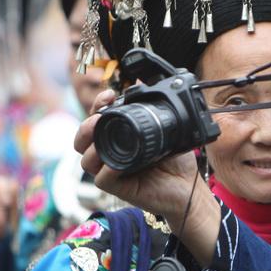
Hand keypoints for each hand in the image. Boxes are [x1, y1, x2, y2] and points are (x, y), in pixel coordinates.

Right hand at [74, 90, 220, 265]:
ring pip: (86, 160)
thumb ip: (153, 108)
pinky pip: (102, 179)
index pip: (97, 120)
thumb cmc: (176, 161)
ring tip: (101, 138)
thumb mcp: (166, 130)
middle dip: (85, 126)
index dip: (97, 105)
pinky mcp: (119, 188)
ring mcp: (113, 171)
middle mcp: (111, 154)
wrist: (188, 187)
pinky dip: (106, 170)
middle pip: (82, 140)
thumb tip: (141, 81)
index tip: (109, 95)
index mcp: (118, 139)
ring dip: (90, 147)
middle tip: (98, 117)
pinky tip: (116, 163)